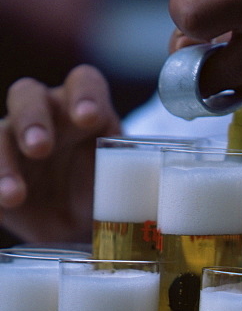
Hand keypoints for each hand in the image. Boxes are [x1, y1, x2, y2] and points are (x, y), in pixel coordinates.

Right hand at [0, 65, 120, 243]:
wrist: (81, 228)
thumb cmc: (107, 195)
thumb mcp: (126, 187)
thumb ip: (135, 183)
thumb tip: (156, 212)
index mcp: (85, 109)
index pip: (84, 82)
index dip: (84, 94)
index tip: (89, 118)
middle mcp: (47, 116)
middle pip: (28, 96)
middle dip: (33, 120)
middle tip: (41, 148)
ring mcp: (13, 139)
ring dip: (4, 161)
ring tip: (15, 194)